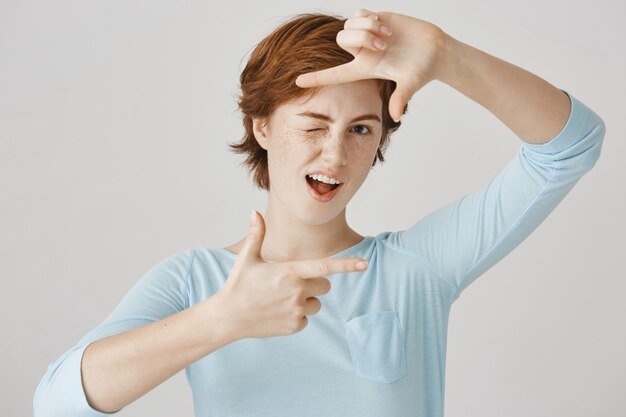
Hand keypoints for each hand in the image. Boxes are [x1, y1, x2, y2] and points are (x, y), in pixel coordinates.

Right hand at [215, 210, 368, 339]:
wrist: (228, 317)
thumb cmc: (239, 284)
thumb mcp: (247, 258)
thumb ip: (257, 234)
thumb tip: (254, 212)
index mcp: (289, 271)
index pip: (325, 267)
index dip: (346, 265)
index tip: (364, 264)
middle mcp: (296, 291)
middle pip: (325, 286)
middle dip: (314, 284)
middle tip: (290, 284)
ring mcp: (296, 310)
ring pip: (316, 304)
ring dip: (306, 301)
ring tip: (280, 300)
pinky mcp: (294, 326)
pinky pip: (306, 319)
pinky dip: (296, 316)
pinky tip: (277, 313)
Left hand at [295, 9, 447, 122]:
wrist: (434, 50)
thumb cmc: (422, 69)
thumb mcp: (410, 84)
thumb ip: (401, 97)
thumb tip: (396, 115)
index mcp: (365, 69)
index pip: (334, 74)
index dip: (316, 77)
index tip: (297, 82)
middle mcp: (361, 53)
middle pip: (341, 40)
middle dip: (362, 38)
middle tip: (385, 44)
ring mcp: (366, 35)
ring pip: (348, 25)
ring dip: (368, 27)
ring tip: (388, 35)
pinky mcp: (374, 19)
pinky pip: (358, 13)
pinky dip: (370, 17)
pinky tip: (385, 24)